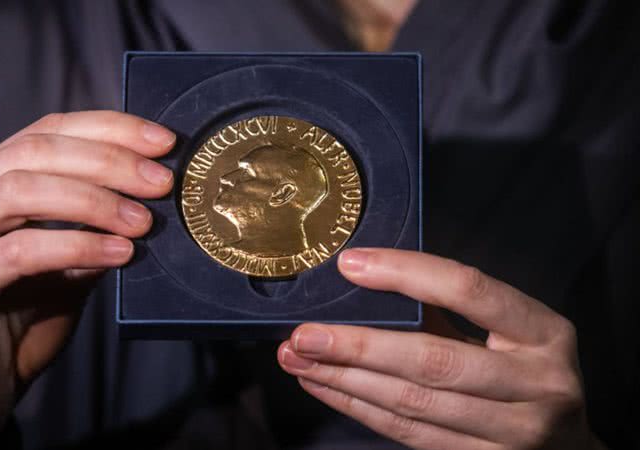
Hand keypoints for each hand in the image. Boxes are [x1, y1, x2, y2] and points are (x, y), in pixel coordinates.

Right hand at [0, 111, 175, 448]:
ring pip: (21, 189)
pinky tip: (117, 253)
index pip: (47, 131)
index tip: (164, 142)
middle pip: (36, 150)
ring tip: (143, 222)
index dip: (109, 129)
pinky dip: (75, 246)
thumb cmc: (24, 320)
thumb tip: (153, 195)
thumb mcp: (72, 263)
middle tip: (162, 183)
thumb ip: (98, 226)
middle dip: (109, 161)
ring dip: (93, 201)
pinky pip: (18, 251)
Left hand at [278, 249, 603, 449]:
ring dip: (345, 379)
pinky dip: (358, 408)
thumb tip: (362, 280)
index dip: (406, 273)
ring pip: (413, 403)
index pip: (469, 290)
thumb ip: (448, 306)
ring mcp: (513, 433)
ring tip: (298, 358)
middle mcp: (538, 385)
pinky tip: (324, 385)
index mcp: (544, 333)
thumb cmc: (524, 368)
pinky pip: (408, 434)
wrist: (566, 446)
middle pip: (433, 360)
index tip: (351, 265)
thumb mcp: (508, 330)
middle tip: (304, 333)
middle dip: (358, 345)